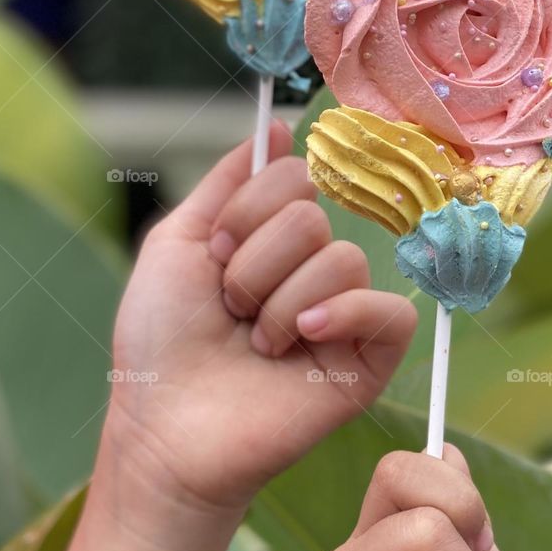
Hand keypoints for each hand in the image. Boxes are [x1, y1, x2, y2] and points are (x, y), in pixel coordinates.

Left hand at [105, 123, 417, 518]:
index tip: (212, 257)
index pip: (292, 178)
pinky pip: (390, 311)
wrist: (164, 425)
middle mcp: (311, 268)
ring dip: (278, 302)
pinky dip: (342, 315)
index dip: (245, 213)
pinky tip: (300, 337)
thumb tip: (278, 125)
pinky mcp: (368, 362)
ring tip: (254, 344)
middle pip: (312, 217)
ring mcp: (342, 314)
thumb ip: (227, 181)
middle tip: (230, 310)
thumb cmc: (160, 341)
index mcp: (272, 238)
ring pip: (342, 259)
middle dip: (253, 265)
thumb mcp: (177, 242)